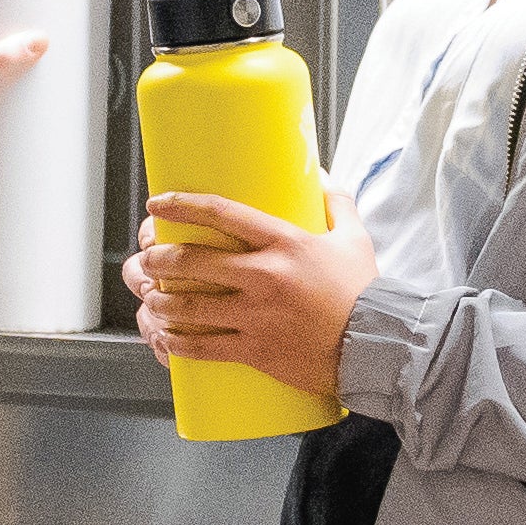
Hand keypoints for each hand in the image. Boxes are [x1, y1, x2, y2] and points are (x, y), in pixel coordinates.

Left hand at [131, 193, 370, 402]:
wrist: (377, 345)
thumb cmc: (364, 292)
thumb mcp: (354, 238)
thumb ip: (336, 203)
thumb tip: (320, 174)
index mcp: (285, 243)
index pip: (222, 213)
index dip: (182, 205)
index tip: (157, 204)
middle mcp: (264, 276)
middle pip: (192, 260)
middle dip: (158, 258)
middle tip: (148, 258)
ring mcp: (256, 315)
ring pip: (189, 306)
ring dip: (160, 300)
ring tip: (151, 297)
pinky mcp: (255, 350)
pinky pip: (203, 346)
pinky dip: (177, 342)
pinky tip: (165, 336)